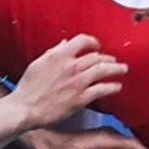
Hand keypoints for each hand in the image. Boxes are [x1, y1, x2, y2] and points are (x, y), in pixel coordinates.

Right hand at [10, 35, 126, 129]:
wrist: (25, 108)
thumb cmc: (28, 87)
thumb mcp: (38, 64)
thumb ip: (53, 53)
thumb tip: (64, 44)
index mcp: (59, 55)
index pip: (82, 41)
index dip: (93, 42)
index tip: (97, 46)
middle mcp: (70, 66)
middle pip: (97, 57)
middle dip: (108, 58)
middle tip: (114, 61)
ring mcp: (77, 82)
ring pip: (103, 71)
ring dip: (116, 69)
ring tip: (123, 70)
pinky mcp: (80, 98)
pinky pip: (101, 89)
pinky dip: (112, 87)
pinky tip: (117, 87)